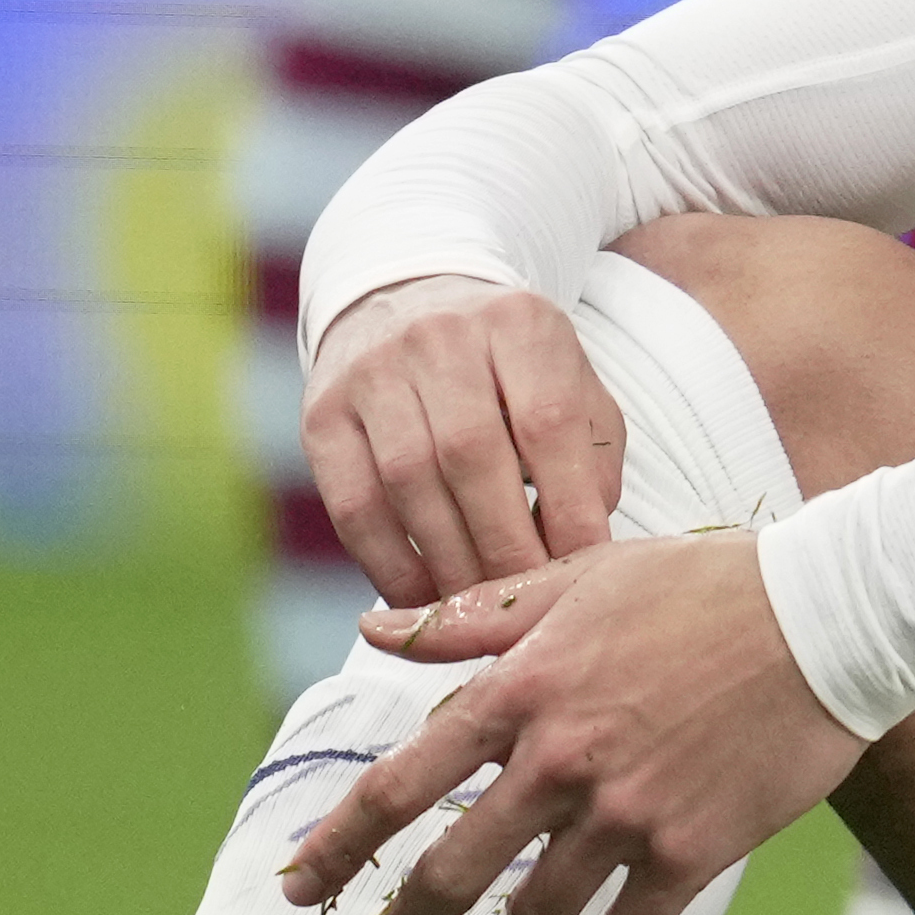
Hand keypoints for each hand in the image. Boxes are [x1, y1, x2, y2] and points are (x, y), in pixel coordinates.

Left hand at [286, 531, 862, 914]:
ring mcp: (625, 812)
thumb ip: (468, 619)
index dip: (337, 844)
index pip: (401, 783)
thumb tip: (370, 629)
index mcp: (521, 691)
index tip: (296, 884)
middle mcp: (559, 761)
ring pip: (537, 909)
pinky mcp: (691, 849)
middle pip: (452, 871)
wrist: (828, 616)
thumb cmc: (703, 584)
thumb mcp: (577, 578)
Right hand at [302, 273, 626, 604]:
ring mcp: (371, 373)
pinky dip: (391, 565)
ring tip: (481, 605)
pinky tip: (425, 598)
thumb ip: (592, 456)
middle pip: (471, 455)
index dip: (569, 504)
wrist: (407, 308)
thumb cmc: (510, 370)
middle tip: (529, 597)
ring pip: (409, 483)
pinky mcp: (322, 417)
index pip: (547, 420)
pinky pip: (354, 507)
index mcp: (517, 323)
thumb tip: (584, 544)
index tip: (585, 564)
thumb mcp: (570, 384)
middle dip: (506, 543)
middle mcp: (438, 337)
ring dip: (450, 562)